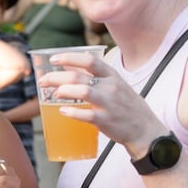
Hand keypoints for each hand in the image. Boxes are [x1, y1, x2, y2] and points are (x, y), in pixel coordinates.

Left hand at [36, 51, 161, 150]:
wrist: (145, 129)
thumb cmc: (126, 106)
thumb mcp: (115, 85)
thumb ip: (95, 75)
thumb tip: (70, 65)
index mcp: (112, 75)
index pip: (89, 60)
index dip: (69, 58)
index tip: (53, 59)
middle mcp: (111, 86)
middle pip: (79, 77)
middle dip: (56, 78)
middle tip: (42, 81)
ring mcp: (109, 103)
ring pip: (83, 91)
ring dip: (64, 91)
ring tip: (54, 94)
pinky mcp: (106, 120)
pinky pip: (87, 115)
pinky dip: (73, 112)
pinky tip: (63, 111)